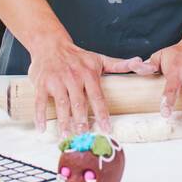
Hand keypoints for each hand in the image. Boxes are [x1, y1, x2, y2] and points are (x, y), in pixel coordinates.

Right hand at [27, 32, 154, 134]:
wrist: (51, 44)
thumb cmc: (78, 56)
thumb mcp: (99, 59)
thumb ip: (120, 65)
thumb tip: (142, 63)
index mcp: (88, 73)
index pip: (97, 96)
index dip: (102, 113)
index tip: (107, 129)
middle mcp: (73, 77)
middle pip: (78, 102)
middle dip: (81, 120)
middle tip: (85, 136)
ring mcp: (56, 80)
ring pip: (61, 103)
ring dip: (63, 121)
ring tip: (67, 137)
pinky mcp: (41, 84)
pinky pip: (40, 101)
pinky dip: (40, 115)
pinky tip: (42, 129)